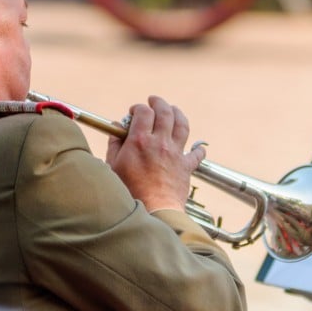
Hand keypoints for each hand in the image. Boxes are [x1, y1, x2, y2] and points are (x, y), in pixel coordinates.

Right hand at [105, 95, 205, 211]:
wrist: (154, 210)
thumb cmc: (130, 191)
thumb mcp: (114, 166)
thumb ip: (115, 145)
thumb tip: (116, 129)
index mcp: (140, 140)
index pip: (143, 112)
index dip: (138, 108)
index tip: (134, 112)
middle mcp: (160, 142)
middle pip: (165, 112)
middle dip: (159, 103)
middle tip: (154, 100)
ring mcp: (175, 153)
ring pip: (182, 125)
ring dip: (178, 114)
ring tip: (174, 110)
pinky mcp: (185, 166)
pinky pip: (196, 154)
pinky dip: (197, 149)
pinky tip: (197, 147)